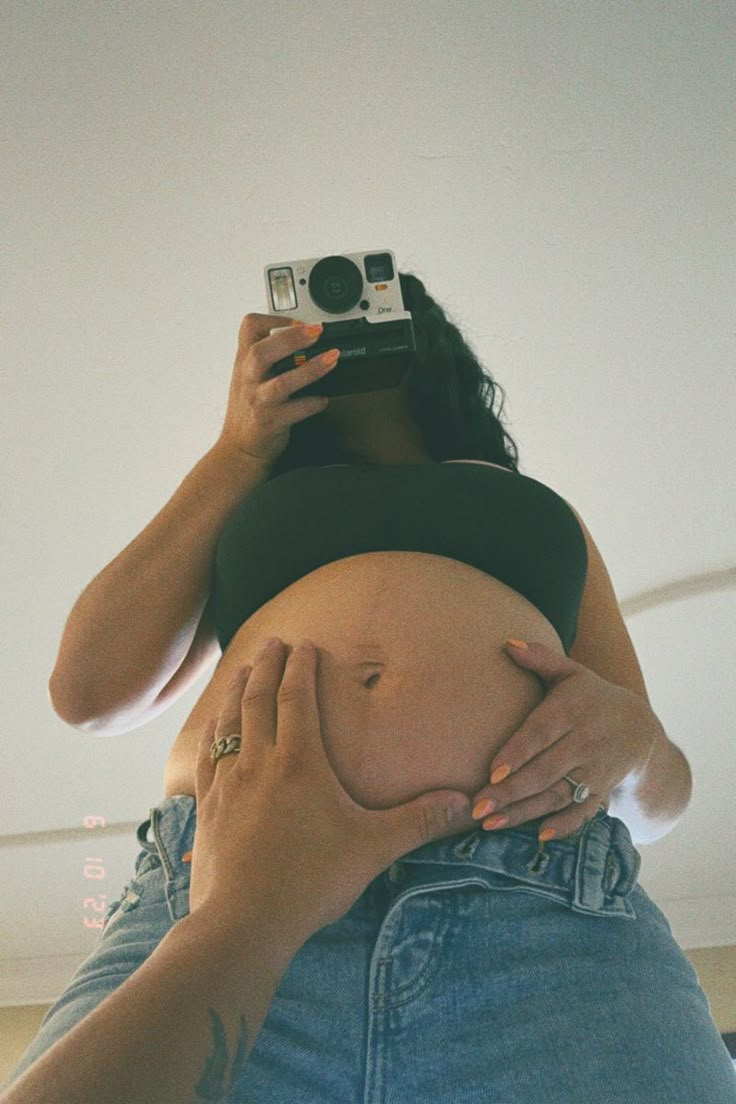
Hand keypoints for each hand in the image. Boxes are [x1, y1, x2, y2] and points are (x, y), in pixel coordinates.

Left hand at [189, 638, 470, 940]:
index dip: (301, 667)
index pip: (298, 698)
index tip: (305, 644)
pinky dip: (210, 732)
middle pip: (260, 699)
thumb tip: (465, 803)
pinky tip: (211, 729)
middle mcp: (259, 762)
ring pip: (229, 722)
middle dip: (268, 666)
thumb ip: (419, 821)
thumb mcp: (374, 848)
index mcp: (300, 763)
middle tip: (274, 642)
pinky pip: (206, 756)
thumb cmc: (313, 881)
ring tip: (242, 670)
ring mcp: (227, 783)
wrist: (245, 922)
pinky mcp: (206, 807)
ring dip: (236, 691)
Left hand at [469, 641, 658, 841]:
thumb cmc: (591, 697)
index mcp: (571, 710)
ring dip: (523, 812)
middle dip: (510, 792)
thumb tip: (505, 643)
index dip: (518, 753)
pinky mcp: (602, 790)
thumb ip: (540, 657)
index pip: (540, 733)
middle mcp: (584, 742)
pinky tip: (538, 838)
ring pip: (556, 795)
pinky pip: (582, 812)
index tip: (492, 771)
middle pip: (544, 771)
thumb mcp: (572, 673)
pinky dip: (564, 826)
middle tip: (477, 807)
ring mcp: (595, 770)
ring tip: (490, 824)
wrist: (641, 729)